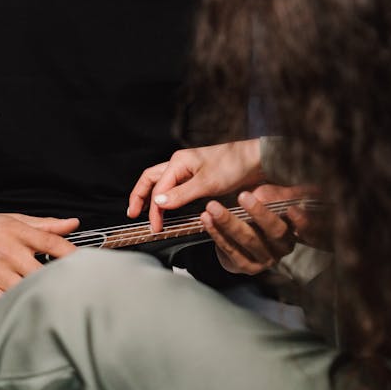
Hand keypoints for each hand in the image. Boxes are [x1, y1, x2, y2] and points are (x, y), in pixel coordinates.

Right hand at [0, 211, 79, 303]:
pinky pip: (2, 303)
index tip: (88, 265)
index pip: (53, 243)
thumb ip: (44, 225)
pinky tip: (28, 314)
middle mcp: (9, 251)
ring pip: (25, 289)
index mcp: (19, 233)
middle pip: (42, 271)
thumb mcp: (12, 220)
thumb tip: (73, 223)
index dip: (73, 255)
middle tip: (77, 292)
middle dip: (59, 282)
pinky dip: (16, 310)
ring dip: (41, 297)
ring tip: (58, 306)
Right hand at [127, 140, 263, 232]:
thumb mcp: (207, 183)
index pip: (157, 188)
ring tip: (145, 212)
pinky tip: (167, 208)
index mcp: (178, 162)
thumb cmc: (233, 166)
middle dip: (140, 196)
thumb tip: (157, 202)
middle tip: (133, 214)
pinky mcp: (197, 178)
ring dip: (152, 197)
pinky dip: (167, 198)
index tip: (155, 227)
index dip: (153, 209)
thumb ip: (181, 194)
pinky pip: (175, 187)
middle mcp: (180, 164)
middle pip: (151, 179)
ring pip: (162, 183)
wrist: (256, 162)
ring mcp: (188, 171)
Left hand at [200, 183, 321, 274]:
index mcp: (294, 229)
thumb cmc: (258, 214)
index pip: (304, 226)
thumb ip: (277, 194)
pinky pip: (231, 249)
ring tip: (213, 207)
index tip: (293, 208)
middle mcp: (284, 247)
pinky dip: (217, 233)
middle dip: (258, 213)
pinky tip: (207, 220)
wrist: (241, 242)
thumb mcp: (270, 200)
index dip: (301, 220)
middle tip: (243, 196)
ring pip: (249, 240)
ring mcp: (266, 259)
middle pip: (274, 231)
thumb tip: (288, 185)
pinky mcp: (247, 267)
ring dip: (229, 222)